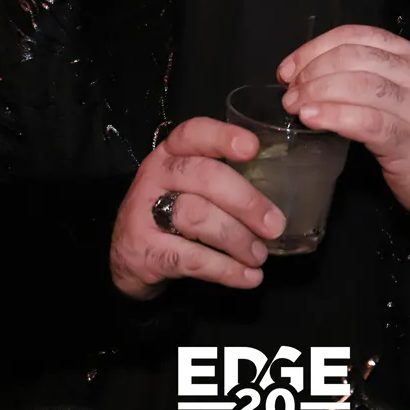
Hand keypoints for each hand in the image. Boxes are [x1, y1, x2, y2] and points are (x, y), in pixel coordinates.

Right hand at [110, 118, 285, 299]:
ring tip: (259, 255)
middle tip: (274, 225)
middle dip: (245, 200)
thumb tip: (280, 193)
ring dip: (237, 239)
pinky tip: (247, 277)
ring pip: (197, 217)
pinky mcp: (145, 251)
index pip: (193, 133)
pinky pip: (192, 258)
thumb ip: (223, 178)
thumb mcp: (189, 185)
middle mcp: (155, 175)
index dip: (222, 137)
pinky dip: (226, 270)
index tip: (253, 148)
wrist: (129, 256)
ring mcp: (145, 213)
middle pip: (203, 176)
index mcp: (171, 153)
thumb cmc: (172, 210)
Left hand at [278, 25, 409, 215]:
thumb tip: (306, 73)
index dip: (314, 49)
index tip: (288, 69)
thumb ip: (363, 75)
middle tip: (290, 93)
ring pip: (356, 84)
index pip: (355, 36)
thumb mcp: (398, 91)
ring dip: (317, 92)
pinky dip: (333, 115)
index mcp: (409, 54)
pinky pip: (364, 120)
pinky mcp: (408, 137)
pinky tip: (312, 118)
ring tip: (294, 106)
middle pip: (351, 57)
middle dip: (311, 72)